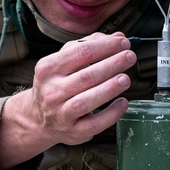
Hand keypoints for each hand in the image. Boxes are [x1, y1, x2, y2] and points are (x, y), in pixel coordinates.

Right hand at [0, 32, 134, 168]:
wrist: (39, 118)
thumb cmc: (57, 83)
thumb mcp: (64, 60)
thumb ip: (89, 46)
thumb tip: (118, 37)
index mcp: (48, 68)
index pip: (81, 52)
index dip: (105, 46)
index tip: (123, 43)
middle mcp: (52, 91)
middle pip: (86, 76)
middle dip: (112, 64)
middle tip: (129, 57)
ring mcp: (61, 113)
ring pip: (87, 101)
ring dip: (110, 89)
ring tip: (125, 79)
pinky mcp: (73, 131)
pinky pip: (94, 124)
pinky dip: (111, 113)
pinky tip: (123, 103)